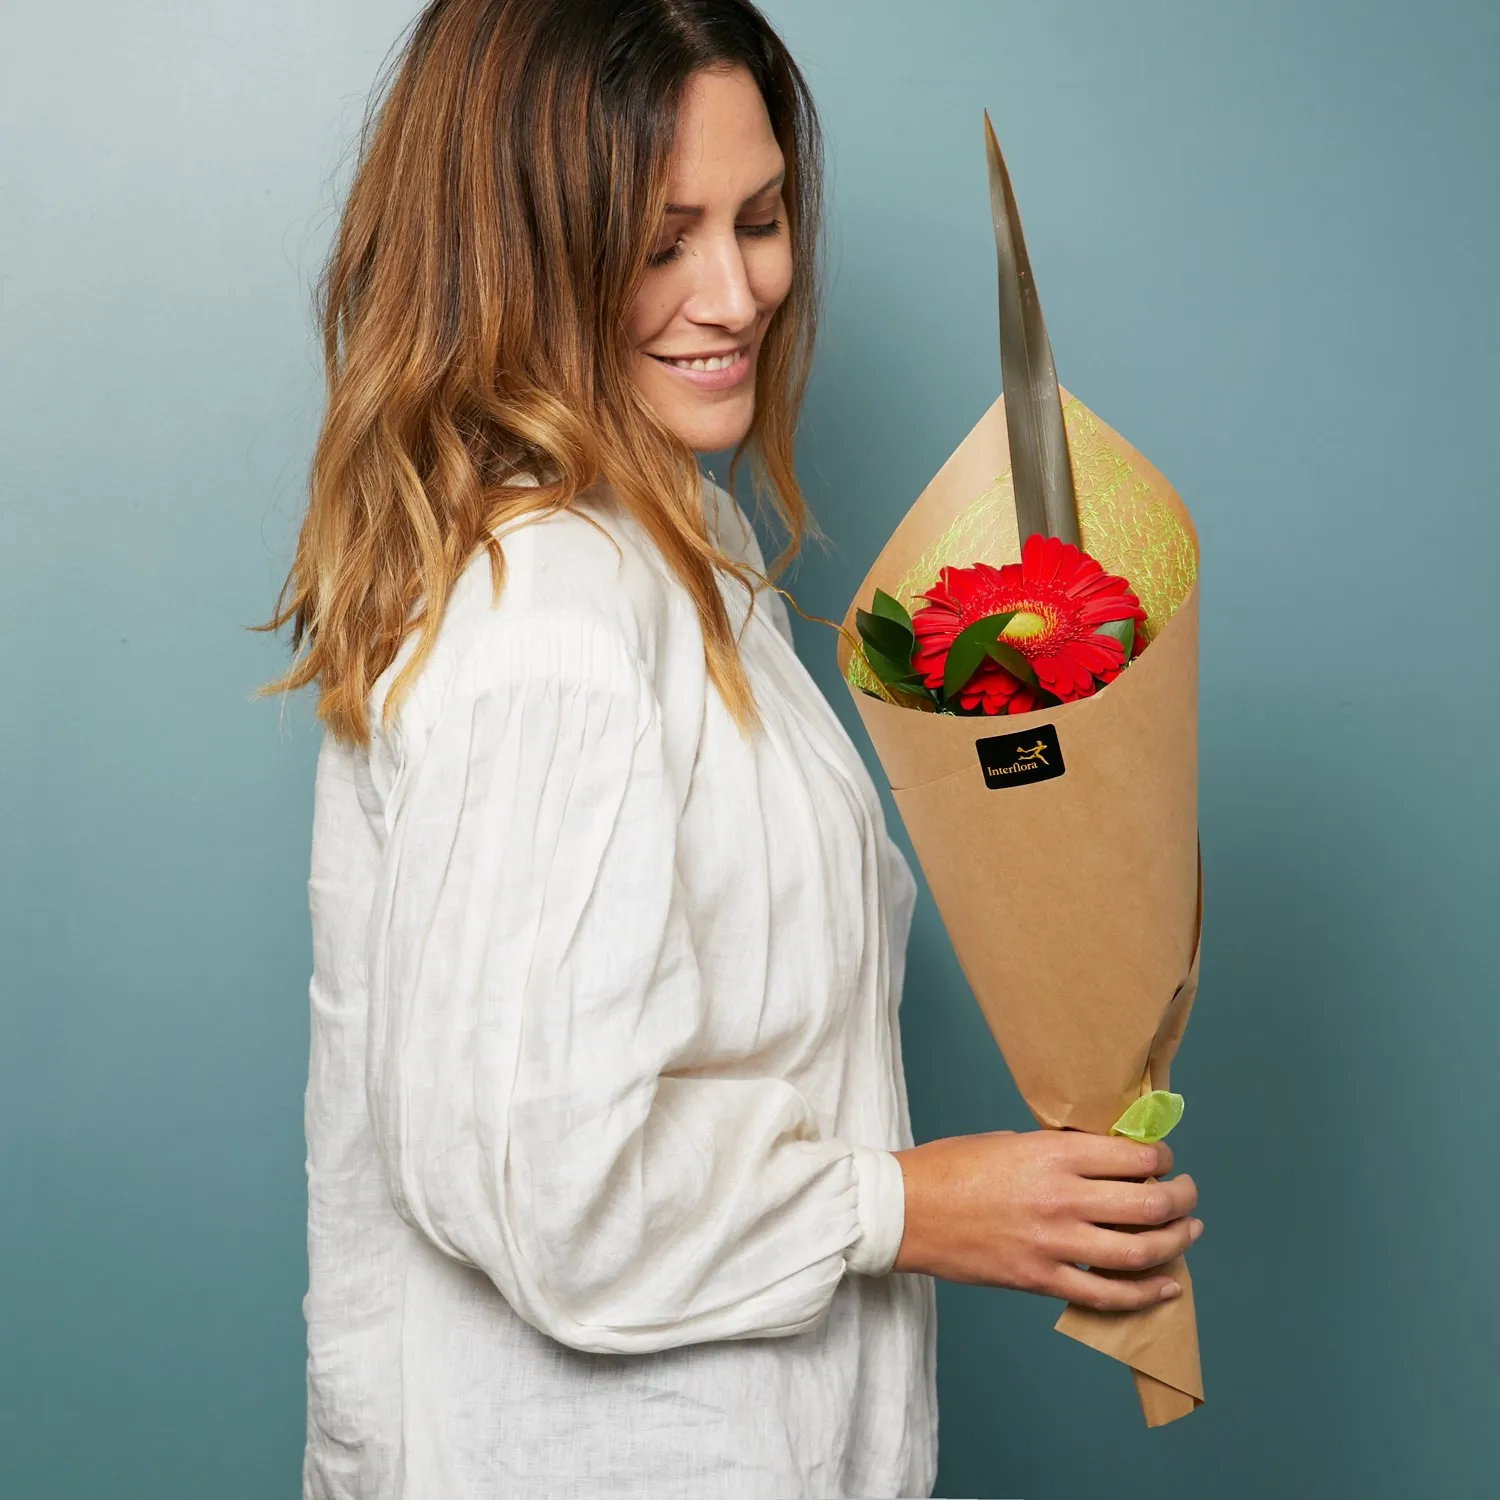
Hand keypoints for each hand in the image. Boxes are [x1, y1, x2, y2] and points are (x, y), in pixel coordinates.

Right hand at [890, 1129, 1200, 1310]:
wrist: (905, 1211)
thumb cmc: (950, 1167)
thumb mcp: (1009, 1141)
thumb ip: (1058, 1153)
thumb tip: (1104, 1163)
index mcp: (1052, 1153)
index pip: (1133, 1157)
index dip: (1160, 1158)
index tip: (1162, 1159)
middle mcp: (1062, 1197)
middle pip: (1148, 1204)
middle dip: (1180, 1198)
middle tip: (1185, 1194)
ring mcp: (1054, 1243)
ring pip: (1139, 1252)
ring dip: (1175, 1243)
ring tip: (1187, 1233)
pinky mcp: (1041, 1278)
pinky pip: (1106, 1294)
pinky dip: (1145, 1293)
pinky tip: (1167, 1285)